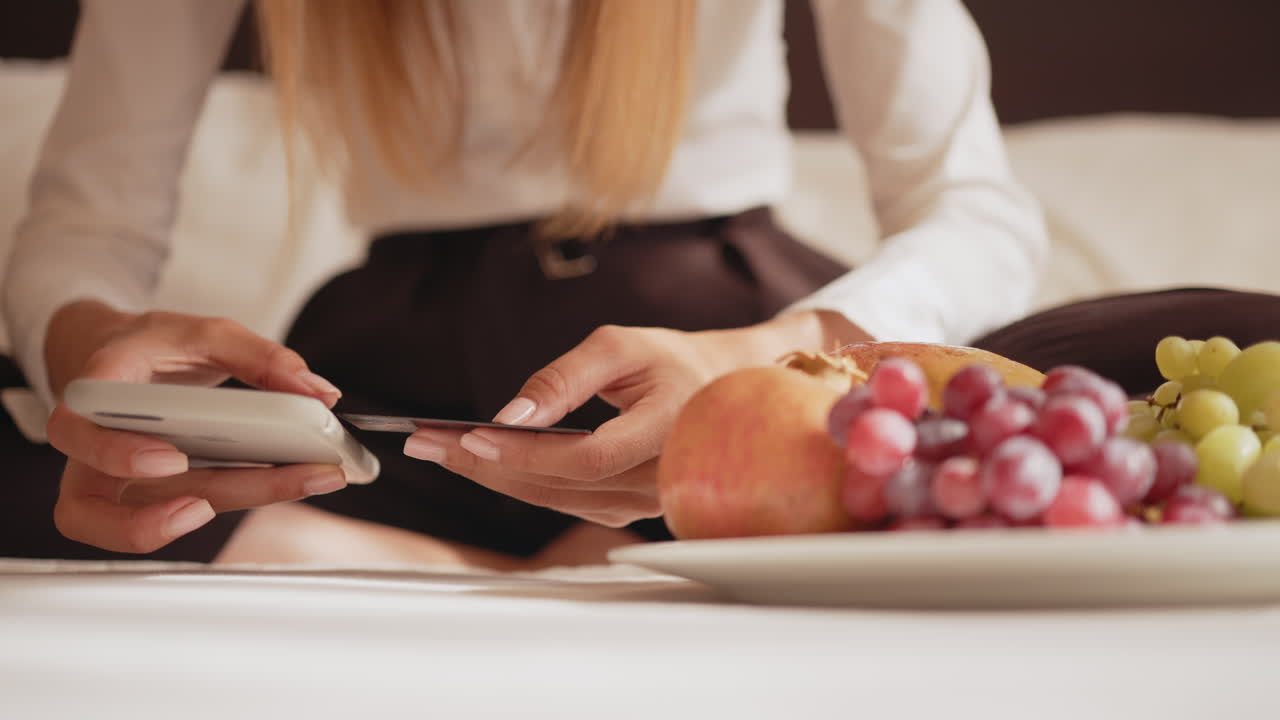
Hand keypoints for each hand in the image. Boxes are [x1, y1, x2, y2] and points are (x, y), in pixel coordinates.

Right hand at [44, 300, 347, 552]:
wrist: (122, 354)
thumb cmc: (153, 346)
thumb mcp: (205, 333)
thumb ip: (261, 358)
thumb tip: (318, 392)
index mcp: (95, 391)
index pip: (73, 431)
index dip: (115, 454)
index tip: (172, 459)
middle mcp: (90, 447)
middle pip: (90, 504)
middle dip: (146, 521)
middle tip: (203, 509)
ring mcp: (108, 480)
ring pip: (123, 526)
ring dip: (196, 524)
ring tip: (274, 490)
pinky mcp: (139, 497)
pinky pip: (164, 517)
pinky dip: (216, 511)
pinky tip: (275, 487)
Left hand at [402, 311, 869, 526]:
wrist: (724, 388)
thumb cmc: (673, 360)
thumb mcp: (621, 347)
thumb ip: (565, 379)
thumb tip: (510, 417)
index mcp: (666, 432)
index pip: (588, 458)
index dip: (527, 453)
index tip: (468, 434)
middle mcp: (659, 479)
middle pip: (560, 487)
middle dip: (486, 465)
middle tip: (426, 444)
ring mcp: (644, 503)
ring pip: (556, 500)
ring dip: (493, 475)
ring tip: (437, 449)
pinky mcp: (626, 508)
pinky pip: (564, 500)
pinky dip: (518, 480)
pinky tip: (480, 461)